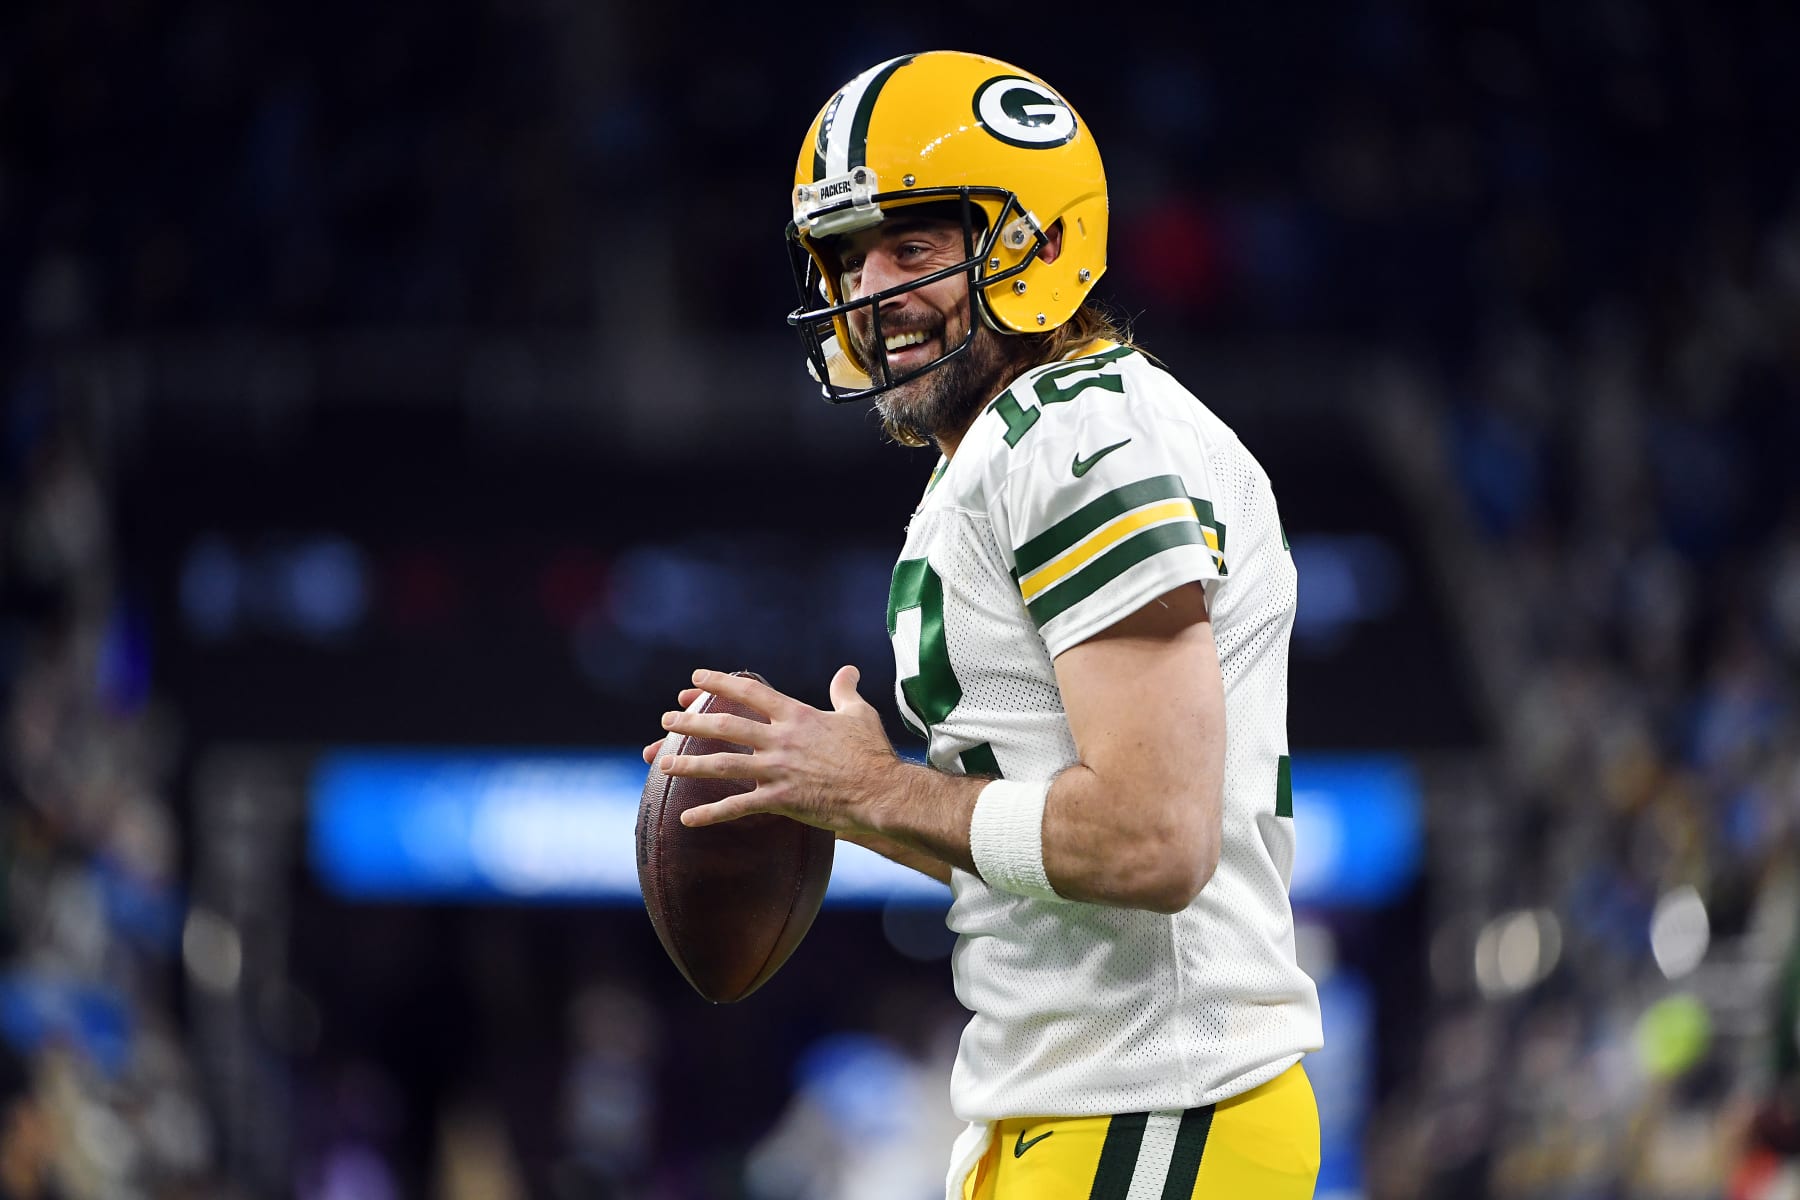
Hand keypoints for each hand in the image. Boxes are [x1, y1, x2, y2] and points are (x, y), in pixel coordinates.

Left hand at [651, 666, 897, 833]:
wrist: (880, 790)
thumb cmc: (872, 752)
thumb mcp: (859, 714)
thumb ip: (845, 691)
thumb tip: (847, 671)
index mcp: (797, 715)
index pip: (750, 692)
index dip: (720, 683)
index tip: (695, 679)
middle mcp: (780, 739)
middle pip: (725, 725)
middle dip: (691, 722)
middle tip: (667, 720)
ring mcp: (777, 770)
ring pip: (722, 764)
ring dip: (689, 764)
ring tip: (662, 765)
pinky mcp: (779, 800)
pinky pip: (737, 807)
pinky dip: (710, 814)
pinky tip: (685, 820)